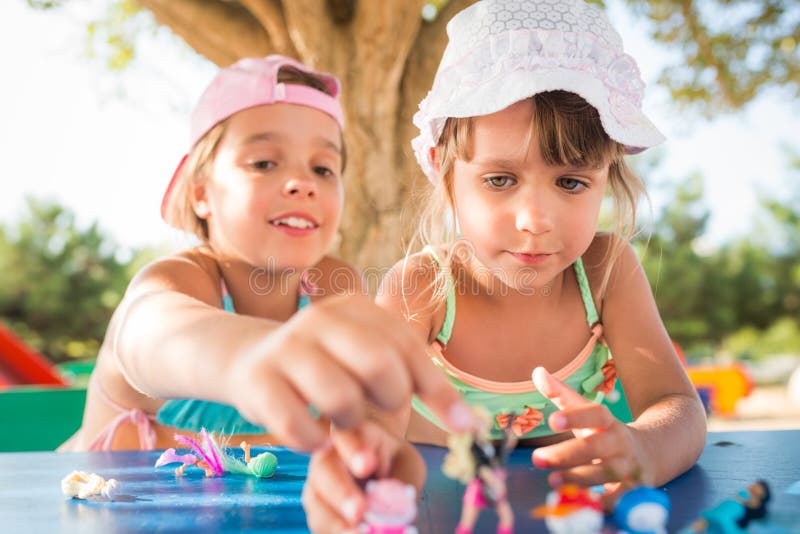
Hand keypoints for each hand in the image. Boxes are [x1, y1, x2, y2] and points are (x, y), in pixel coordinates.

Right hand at [225, 294, 473, 449]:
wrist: (249, 361)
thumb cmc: (327, 367)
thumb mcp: (367, 362)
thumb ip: (411, 383)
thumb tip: (468, 424)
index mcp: (354, 307)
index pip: (407, 346)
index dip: (439, 390)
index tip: (464, 426)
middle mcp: (320, 319)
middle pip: (378, 364)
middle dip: (391, 399)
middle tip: (382, 409)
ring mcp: (286, 348)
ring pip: (340, 398)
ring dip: (351, 423)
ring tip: (344, 421)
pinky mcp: (258, 382)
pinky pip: (300, 426)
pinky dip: (316, 441)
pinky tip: (318, 436)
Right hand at [302, 420, 424, 532]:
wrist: (381, 467)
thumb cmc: (394, 460)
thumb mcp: (408, 464)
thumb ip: (402, 481)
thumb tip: (394, 509)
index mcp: (353, 432)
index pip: (347, 435)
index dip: (354, 450)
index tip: (368, 466)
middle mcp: (328, 453)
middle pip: (324, 468)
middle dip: (341, 492)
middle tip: (359, 512)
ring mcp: (317, 480)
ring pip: (315, 498)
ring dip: (334, 520)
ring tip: (359, 533)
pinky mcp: (316, 507)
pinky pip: (318, 521)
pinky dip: (335, 532)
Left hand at [530, 367, 649, 501]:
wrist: (652, 454)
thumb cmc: (605, 432)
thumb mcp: (587, 413)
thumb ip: (562, 394)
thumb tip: (537, 371)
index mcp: (607, 422)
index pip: (594, 414)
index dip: (575, 416)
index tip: (552, 420)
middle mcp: (618, 444)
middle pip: (594, 447)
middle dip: (566, 453)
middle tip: (537, 458)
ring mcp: (627, 469)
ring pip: (604, 474)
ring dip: (578, 479)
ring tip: (552, 481)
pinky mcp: (631, 492)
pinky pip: (616, 500)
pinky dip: (601, 503)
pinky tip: (580, 504)